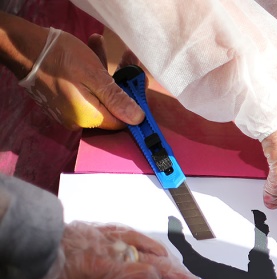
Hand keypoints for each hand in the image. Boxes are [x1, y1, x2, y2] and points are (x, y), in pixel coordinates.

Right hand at [9, 20, 143, 129]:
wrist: (21, 47)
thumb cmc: (59, 58)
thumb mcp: (94, 75)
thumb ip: (117, 99)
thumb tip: (138, 119)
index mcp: (89, 117)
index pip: (123, 120)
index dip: (134, 102)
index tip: (140, 81)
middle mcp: (79, 120)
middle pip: (111, 105)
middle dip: (122, 80)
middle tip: (128, 57)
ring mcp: (69, 111)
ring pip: (98, 93)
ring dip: (106, 70)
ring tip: (103, 44)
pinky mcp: (63, 101)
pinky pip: (85, 90)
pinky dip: (92, 72)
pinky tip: (93, 47)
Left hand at [47, 221, 199, 278]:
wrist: (33, 244)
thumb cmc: (51, 274)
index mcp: (110, 267)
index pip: (146, 276)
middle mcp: (116, 250)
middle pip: (153, 260)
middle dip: (175, 273)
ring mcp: (110, 237)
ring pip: (146, 245)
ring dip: (164, 257)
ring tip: (176, 265)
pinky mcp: (102, 229)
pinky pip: (131, 233)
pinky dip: (146, 241)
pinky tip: (150, 246)